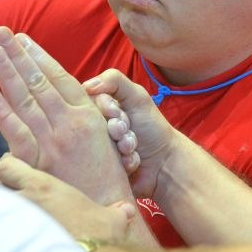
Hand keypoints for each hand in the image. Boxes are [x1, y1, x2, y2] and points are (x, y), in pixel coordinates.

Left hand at [0, 26, 132, 204]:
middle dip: (18, 54)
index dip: (39, 55)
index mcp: (89, 114)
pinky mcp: (41, 164)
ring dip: (7, 73)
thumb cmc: (110, 173)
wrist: (113, 209)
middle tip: (0, 31)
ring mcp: (55, 142)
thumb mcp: (106, 136)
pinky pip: (18, 133)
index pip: (59, 76)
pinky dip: (3, 113)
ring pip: (26, 99)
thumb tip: (64, 94)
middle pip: (38, 81)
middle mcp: (71, 123)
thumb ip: (86, 112)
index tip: (23, 39)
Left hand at [0, 153, 136, 242]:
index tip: (18, 169)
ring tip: (19, 216)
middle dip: (6, 189)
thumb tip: (127, 211)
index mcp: (42, 187)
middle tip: (20, 195)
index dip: (9, 165)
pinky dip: (5, 230)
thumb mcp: (113, 219)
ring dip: (4, 209)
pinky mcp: (13, 240)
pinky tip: (19, 236)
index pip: (6, 164)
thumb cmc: (99, 236)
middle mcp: (23, 201)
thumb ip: (118, 211)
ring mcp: (16, 221)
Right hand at [84, 69, 180, 198]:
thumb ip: (114, 81)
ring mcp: (97, 150)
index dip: (104, 108)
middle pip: (90, 125)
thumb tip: (86, 85)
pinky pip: (105, 165)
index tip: (118, 112)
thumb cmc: (151, 126)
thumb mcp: (137, 96)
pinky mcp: (102, 170)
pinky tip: (133, 161)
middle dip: (115, 128)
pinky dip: (123, 161)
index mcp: (99, 109)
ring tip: (133, 147)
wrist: (165, 161)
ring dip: (121, 145)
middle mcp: (95, 128)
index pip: (86, 102)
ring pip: (97, 146)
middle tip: (126, 130)